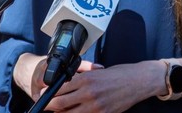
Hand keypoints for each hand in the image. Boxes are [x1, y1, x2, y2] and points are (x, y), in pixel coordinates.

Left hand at [42, 61, 163, 112]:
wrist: (139, 81)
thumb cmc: (120, 74)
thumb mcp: (98, 72)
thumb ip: (81, 79)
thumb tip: (65, 85)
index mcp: (85, 79)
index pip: (58, 89)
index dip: (47, 94)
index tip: (42, 96)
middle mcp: (88, 93)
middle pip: (58, 104)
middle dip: (48, 106)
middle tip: (44, 107)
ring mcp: (95, 106)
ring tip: (59, 110)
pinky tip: (75, 112)